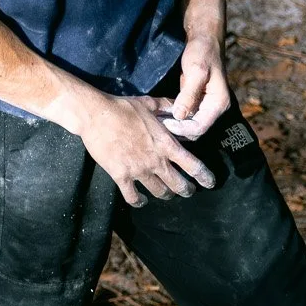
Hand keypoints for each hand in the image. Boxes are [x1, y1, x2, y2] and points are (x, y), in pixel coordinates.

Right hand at [74, 91, 216, 206]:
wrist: (95, 114)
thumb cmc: (122, 107)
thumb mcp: (148, 103)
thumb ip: (166, 106)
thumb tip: (179, 107)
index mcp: (165, 144)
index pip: (193, 165)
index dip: (204, 176)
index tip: (210, 182)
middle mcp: (156, 161)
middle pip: (179, 185)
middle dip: (186, 190)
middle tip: (188, 191)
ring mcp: (139, 170)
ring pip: (159, 192)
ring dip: (165, 195)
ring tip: (166, 194)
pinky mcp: (121, 176)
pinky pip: (133, 197)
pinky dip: (139, 202)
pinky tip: (142, 201)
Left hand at [163, 35, 231, 141]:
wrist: (204, 39)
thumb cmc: (202, 53)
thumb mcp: (196, 71)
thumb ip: (189, 94)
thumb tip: (179, 116)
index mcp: (219, 104)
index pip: (201, 127)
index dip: (183, 129)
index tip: (166, 123)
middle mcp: (214, 107)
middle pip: (196, 129)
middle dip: (179, 129)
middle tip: (159, 123)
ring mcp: (206, 105)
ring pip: (191, 124)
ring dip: (177, 124)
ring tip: (159, 120)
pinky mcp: (197, 100)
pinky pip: (188, 115)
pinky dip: (177, 116)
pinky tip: (164, 113)